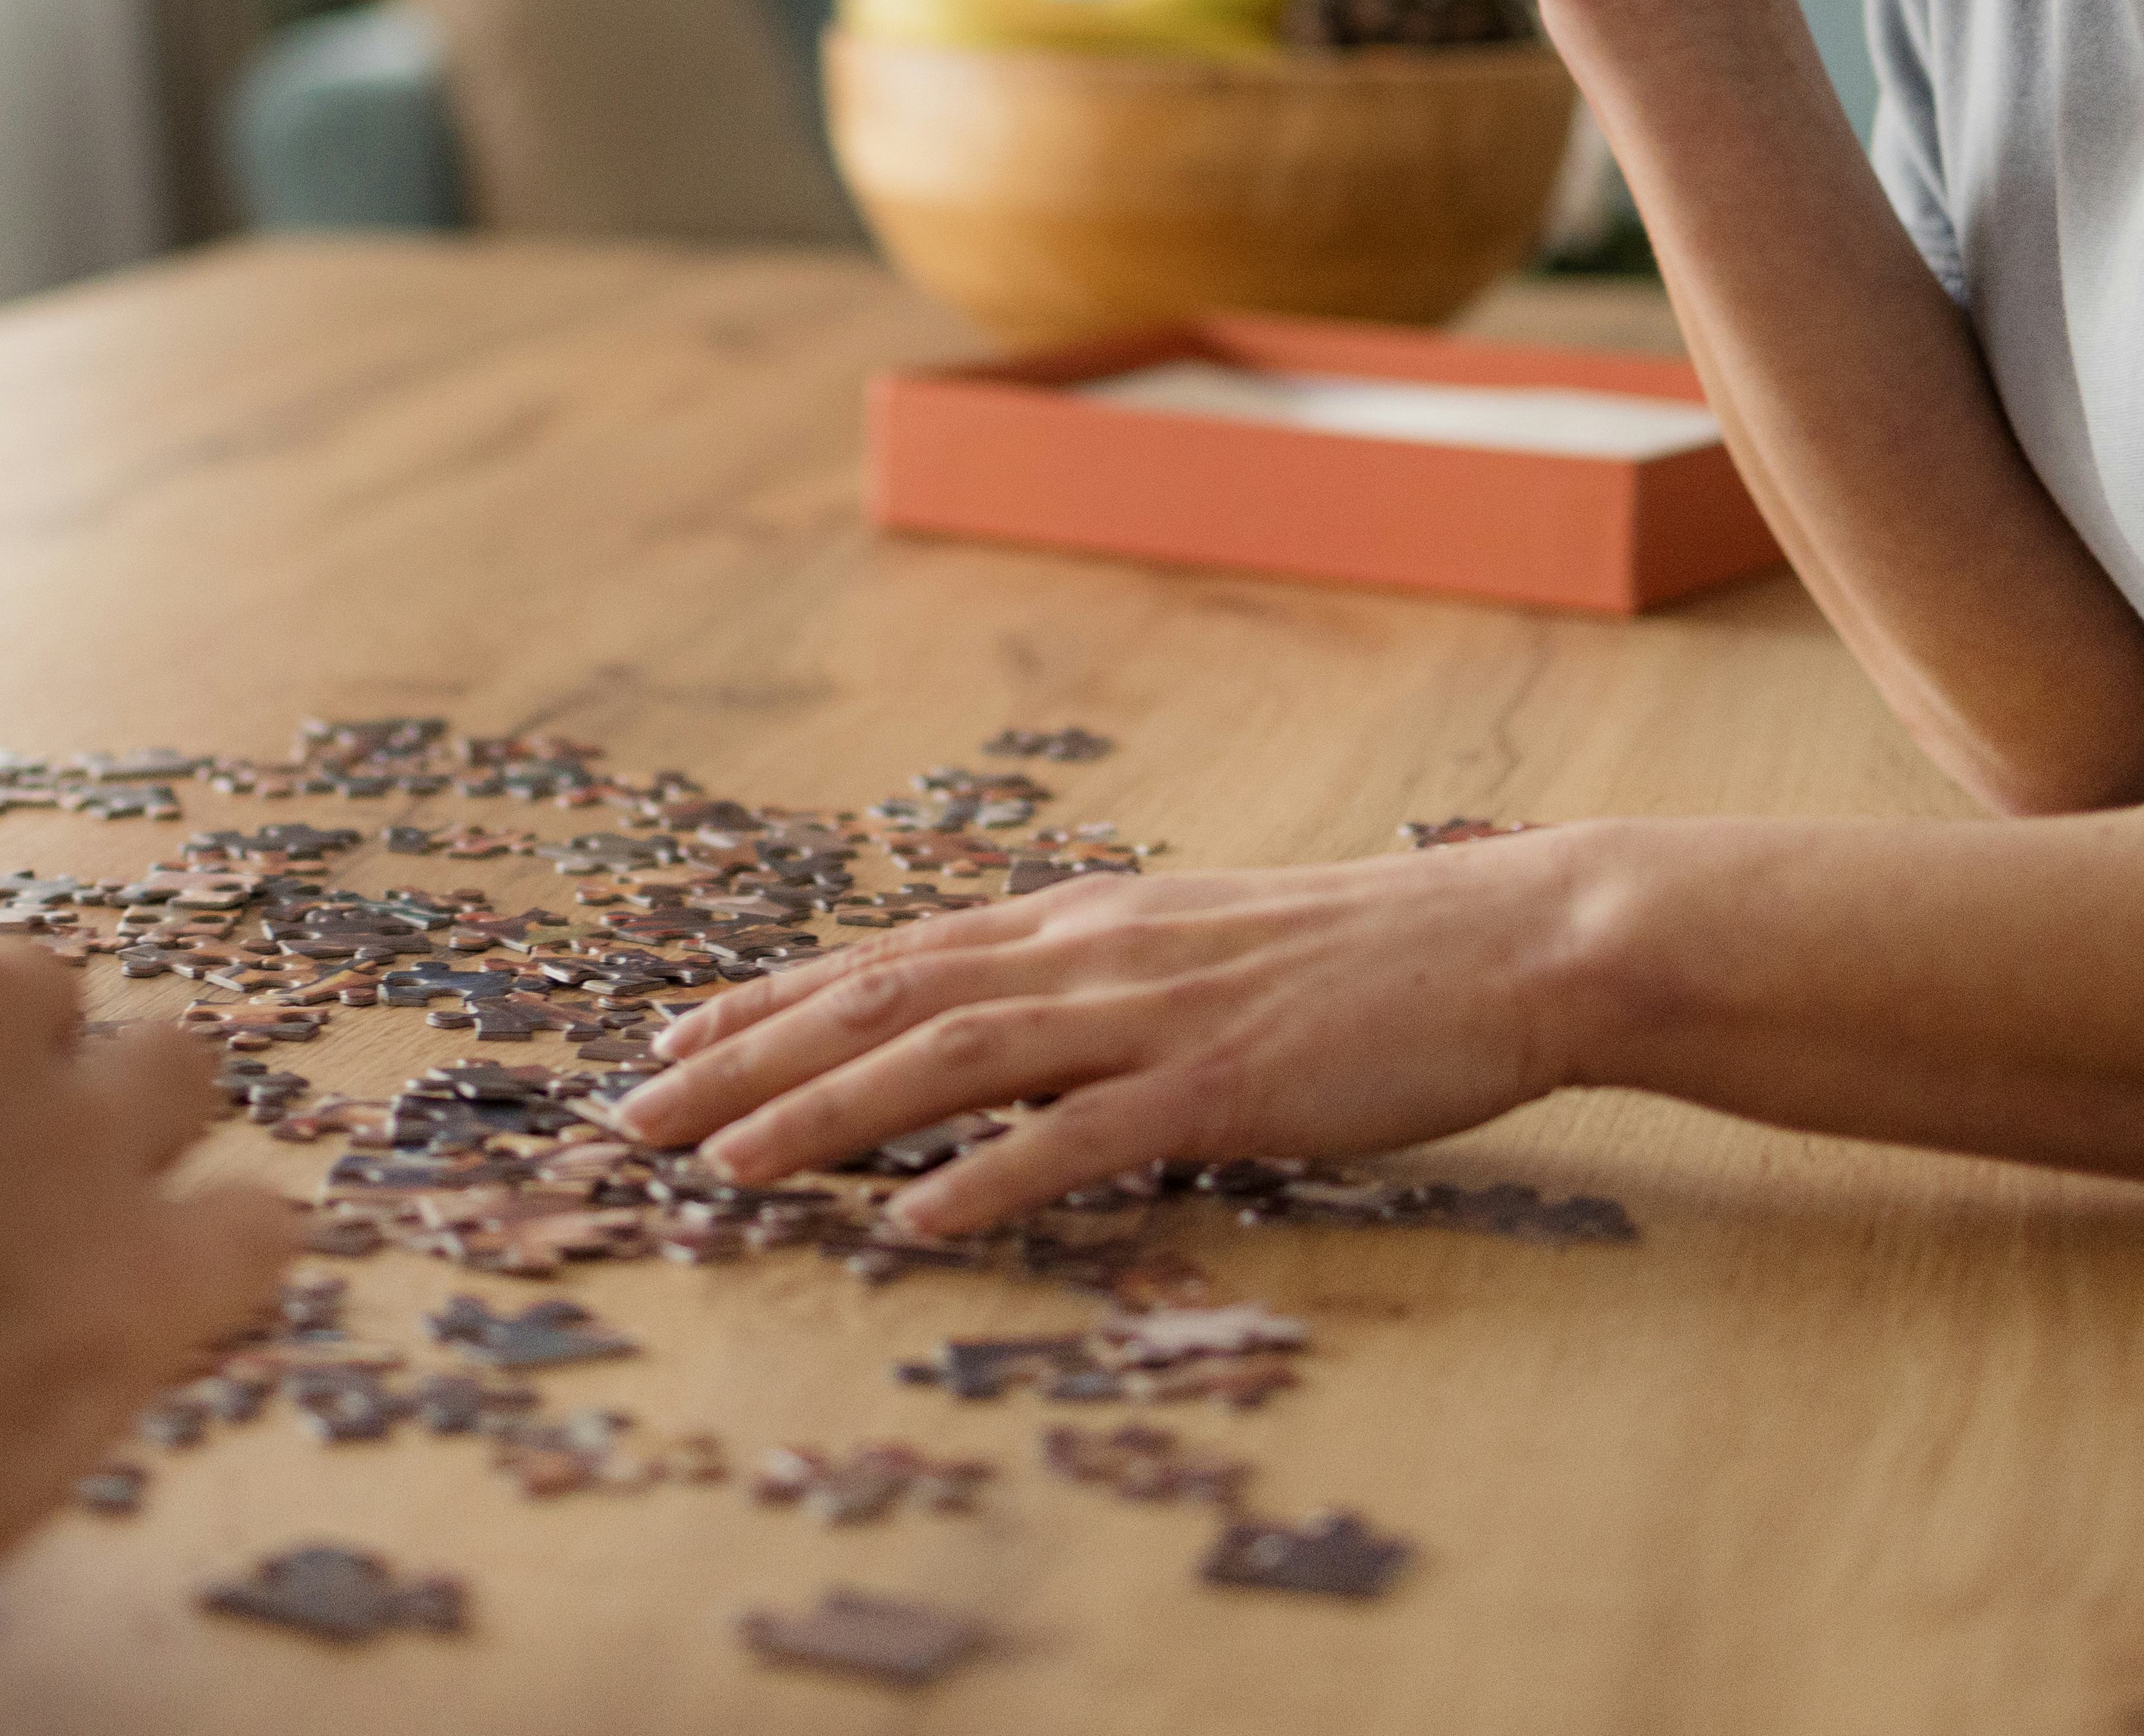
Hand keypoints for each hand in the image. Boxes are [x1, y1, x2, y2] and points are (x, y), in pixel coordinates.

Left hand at [609, 837, 1610, 1236]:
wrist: (1507, 939)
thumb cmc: (1363, 961)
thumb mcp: (1201, 950)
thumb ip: (1104, 985)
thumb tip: (1013, 1037)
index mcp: (1086, 922)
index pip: (893, 960)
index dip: (773, 1000)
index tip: (674, 1038)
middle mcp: (1095, 953)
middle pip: (884, 1002)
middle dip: (747, 1057)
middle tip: (636, 1114)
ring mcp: (1155, 1016)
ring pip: (952, 1059)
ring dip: (825, 1115)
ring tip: (727, 1166)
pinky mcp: (1224, 1084)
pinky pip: (1086, 1138)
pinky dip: (992, 1176)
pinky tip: (917, 1220)